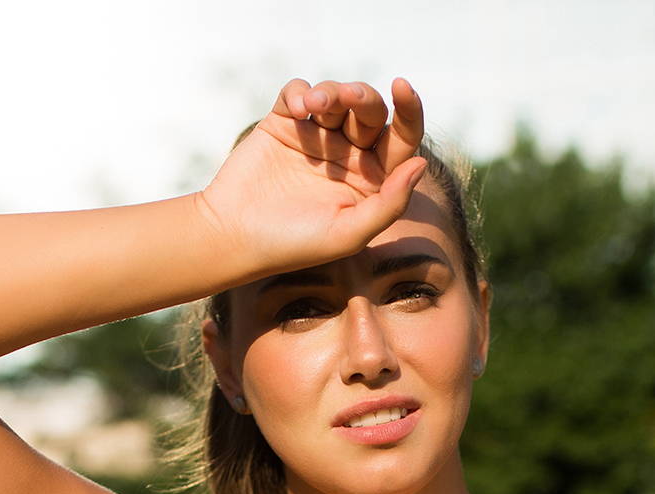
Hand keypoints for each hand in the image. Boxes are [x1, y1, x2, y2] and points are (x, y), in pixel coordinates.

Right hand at [195, 77, 429, 277]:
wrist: (233, 238)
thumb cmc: (294, 244)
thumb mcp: (349, 233)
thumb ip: (390, 204)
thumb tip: (421, 163)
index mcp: (372, 179)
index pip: (401, 139)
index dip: (409, 111)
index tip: (402, 87)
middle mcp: (348, 155)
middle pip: (369, 111)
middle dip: (362, 98)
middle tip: (347, 97)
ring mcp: (316, 138)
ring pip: (336, 97)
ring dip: (331, 93)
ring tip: (314, 107)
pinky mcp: (284, 124)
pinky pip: (299, 93)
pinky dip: (301, 92)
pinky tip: (298, 109)